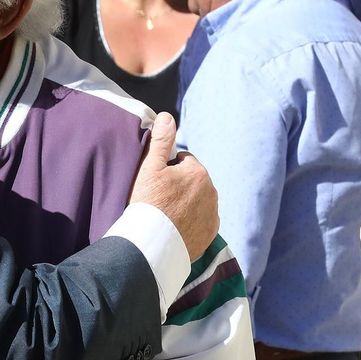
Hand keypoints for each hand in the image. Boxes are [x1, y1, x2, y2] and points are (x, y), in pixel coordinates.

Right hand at [129, 114, 218, 258]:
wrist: (152, 242)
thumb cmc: (148, 202)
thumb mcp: (149, 167)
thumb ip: (161, 141)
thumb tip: (167, 117)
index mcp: (197, 171)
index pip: (183, 161)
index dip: (167, 170)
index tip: (156, 183)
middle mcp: (211, 190)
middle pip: (192, 181)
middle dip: (179, 185)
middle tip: (159, 199)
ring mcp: (213, 213)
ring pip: (198, 200)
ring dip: (187, 202)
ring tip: (167, 213)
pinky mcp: (211, 232)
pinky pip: (202, 220)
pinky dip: (192, 221)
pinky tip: (176, 226)